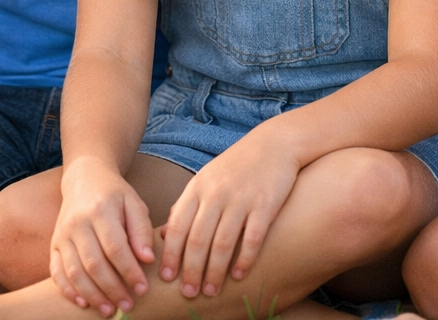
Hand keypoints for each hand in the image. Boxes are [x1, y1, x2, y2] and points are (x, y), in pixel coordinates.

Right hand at [52, 156, 156, 315]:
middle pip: (94, 263)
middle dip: (112, 288)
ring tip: (109, 311)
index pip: (115, 247)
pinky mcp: (54, 244)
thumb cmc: (114, 194)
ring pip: (75, 271)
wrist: (84, 179)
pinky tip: (83, 303)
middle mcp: (77, 223)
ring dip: (92, 295)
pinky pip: (57, 272)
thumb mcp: (134, 203)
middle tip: (128, 305)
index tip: (143, 288)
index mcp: (100, 210)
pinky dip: (68, 290)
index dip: (129, 271)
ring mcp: (62, 235)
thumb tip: (147, 259)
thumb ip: (141, 230)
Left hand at [159, 131, 300, 299]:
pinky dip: (244, 260)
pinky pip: (252, 238)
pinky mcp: (265, 204)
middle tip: (188, 293)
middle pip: (198, 239)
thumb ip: (185, 205)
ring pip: (223, 243)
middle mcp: (216, 194)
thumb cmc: (236, 166)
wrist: (274, 144)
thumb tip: (163, 235)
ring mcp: (241, 199)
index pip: (177, 226)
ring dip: (215, 271)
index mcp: (197, 188)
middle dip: (191, 270)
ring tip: (211, 291)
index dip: (170, 254)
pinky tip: (239, 275)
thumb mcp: (205, 179)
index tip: (166, 277)